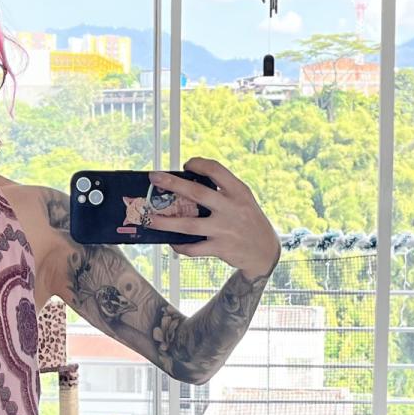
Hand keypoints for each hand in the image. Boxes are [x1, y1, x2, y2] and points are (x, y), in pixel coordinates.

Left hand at [147, 159, 279, 277]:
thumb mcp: (243, 199)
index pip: (216, 170)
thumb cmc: (249, 220)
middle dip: (172, 184)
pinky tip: (171, 241)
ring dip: (165, 222)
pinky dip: (179, 246)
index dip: (198, 164)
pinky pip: (193, 248)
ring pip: (188, 225)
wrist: (264, 250)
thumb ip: (222, 190)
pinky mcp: (220, 248)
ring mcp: (224, 230)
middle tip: (154, 178)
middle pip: (197, 193)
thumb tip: (188, 183)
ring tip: (149, 218)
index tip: (185, 165)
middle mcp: (231, 209)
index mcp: (238, 192)